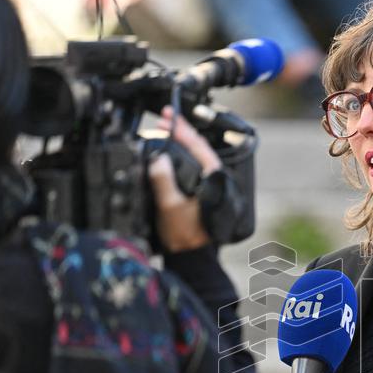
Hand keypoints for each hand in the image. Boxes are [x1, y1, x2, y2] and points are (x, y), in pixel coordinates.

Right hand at [148, 106, 221, 252]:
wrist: (191, 255)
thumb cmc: (186, 234)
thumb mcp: (170, 206)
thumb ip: (163, 181)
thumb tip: (158, 159)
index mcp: (213, 178)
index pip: (197, 144)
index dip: (181, 128)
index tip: (168, 116)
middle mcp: (214, 178)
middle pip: (197, 146)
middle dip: (180, 131)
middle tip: (163, 119)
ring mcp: (208, 184)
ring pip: (195, 155)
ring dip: (180, 142)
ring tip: (165, 131)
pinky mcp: (201, 191)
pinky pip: (191, 166)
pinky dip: (180, 156)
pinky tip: (169, 153)